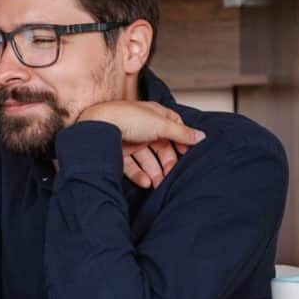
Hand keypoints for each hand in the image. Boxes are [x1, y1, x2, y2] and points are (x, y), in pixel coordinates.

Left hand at [78, 101, 205, 188]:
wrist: (97, 126)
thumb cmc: (127, 118)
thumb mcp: (161, 125)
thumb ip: (182, 133)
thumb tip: (201, 136)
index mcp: (154, 115)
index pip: (174, 127)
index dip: (182, 140)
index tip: (187, 153)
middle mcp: (142, 127)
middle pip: (161, 147)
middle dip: (167, 162)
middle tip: (172, 174)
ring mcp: (129, 140)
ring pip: (147, 159)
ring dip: (154, 172)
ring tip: (159, 183)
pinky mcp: (118, 152)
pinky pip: (132, 166)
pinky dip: (139, 175)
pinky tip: (146, 183)